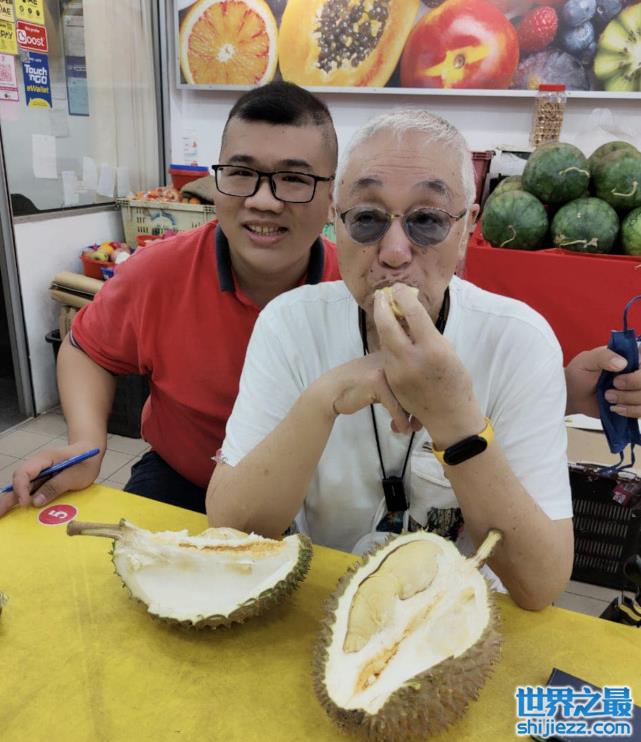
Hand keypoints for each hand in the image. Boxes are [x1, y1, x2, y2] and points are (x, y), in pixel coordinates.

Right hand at [0, 441, 103, 517]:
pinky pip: (30, 490)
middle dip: (7, 497)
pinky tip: (15, 511)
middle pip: (18, 481)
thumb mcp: (75, 476)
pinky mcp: (42, 480)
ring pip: (22, 487)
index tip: (25, 503)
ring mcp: (39, 473)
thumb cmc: (86, 461)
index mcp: (44, 459)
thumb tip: (35, 502)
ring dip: (12, 500)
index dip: (21, 488)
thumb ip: (56, 487)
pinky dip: (22, 500)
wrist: (91, 453)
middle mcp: (37, 466)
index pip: (24, 472)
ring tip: (2, 515)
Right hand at [319, 352, 419, 433]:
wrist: (330, 391)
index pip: (419, 374)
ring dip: (413, 416)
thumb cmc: (357, 389)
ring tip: (412, 429)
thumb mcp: (382, 383)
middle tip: (419, 425)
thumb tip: (423, 405)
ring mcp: (384, 368)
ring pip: (409, 395)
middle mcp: (392, 357)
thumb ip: (400, 386)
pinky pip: (395, 405)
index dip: (425, 395)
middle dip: (421, 408)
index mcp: (396, 354)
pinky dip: (400, 420)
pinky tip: (402, 430)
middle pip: (417, 384)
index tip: (423, 414)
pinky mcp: (376, 381)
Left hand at [373, 284, 483, 447]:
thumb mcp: (448, 352)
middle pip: (387, 325)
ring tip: (385, 310)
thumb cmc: (456, 381)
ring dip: (383, 323)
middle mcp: (412, 359)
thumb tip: (412, 313)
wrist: (449, 416)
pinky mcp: (391, 381)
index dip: (403, 296)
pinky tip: (391, 334)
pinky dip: (388, 342)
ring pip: (384, 340)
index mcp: (433, 349)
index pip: (412, 313)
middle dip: (382, 306)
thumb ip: (429, 334)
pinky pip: (386, 356)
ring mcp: (398, 371)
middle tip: (381, 295)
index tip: (399, 287)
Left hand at [565, 346, 640, 417]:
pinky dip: (630, 411)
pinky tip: (615, 408)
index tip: (623, 371)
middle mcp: (636, 373)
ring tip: (608, 397)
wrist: (573, 396)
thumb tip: (623, 363)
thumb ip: (603, 356)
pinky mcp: (633, 406)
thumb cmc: (580, 374)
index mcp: (629, 358)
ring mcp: (636, 390)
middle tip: (614, 384)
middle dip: (634, 383)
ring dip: (628, 399)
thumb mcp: (587, 360)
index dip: (638, 371)